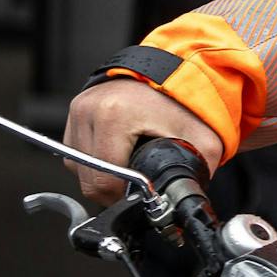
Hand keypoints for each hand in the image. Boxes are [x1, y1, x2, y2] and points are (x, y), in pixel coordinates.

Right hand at [64, 78, 223, 205]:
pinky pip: (75, 150)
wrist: (178, 69)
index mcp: (115, 116)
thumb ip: (195, 174)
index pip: (104, 180)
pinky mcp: (76, 109)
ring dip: (102, 173)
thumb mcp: (201, 139)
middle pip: (88, 177)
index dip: (123, 196)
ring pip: (78, 166)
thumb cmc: (188, 102)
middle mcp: (90, 109)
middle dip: (113, 187)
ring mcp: (80, 108)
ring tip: (129, 163)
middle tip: (137, 181)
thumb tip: (188, 207)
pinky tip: (117, 152)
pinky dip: (94, 159)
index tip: (140, 193)